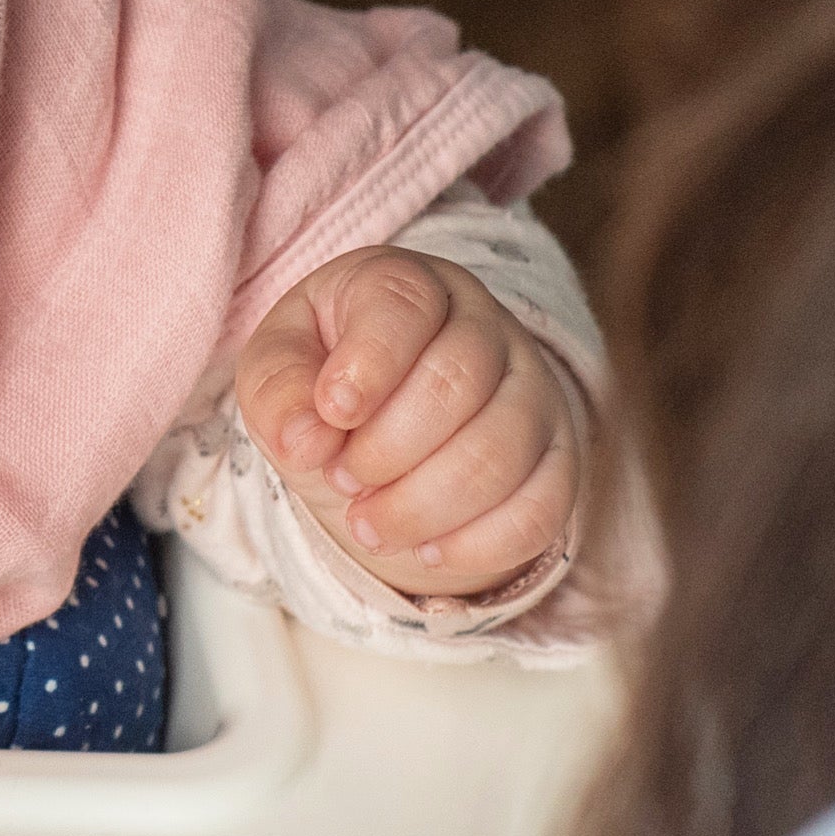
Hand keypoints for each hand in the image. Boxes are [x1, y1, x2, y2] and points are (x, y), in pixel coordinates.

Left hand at [233, 247, 577, 597]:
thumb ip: (279, 389)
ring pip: (501, 452)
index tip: (332, 413)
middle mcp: (484, 327)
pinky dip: (477, 543)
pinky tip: (424, 551)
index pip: (406, 307)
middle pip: (458, 383)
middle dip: (388, 449)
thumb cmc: (327, 378)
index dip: (367, 366)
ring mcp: (531, 392)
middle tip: (342, 479)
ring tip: (367, 524)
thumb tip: (305, 439)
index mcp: (408, 284)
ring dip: (423, 505)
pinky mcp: (556, 459)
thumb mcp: (278, 367)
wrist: (385, 420)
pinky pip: (540, 508)